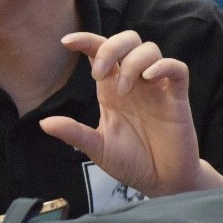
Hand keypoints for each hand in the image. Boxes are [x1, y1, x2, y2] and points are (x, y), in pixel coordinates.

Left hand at [38, 31, 201, 195]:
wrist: (162, 181)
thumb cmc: (131, 161)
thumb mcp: (97, 148)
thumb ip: (74, 133)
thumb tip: (44, 123)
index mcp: (110, 89)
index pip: (100, 52)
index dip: (85, 40)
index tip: (66, 42)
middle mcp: (134, 83)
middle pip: (127, 40)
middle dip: (110, 47)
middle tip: (99, 74)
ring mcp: (157, 88)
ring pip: (150, 50)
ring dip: (133, 62)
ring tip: (123, 89)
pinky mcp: (178, 99)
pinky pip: (178, 69)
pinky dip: (164, 66)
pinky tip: (149, 77)